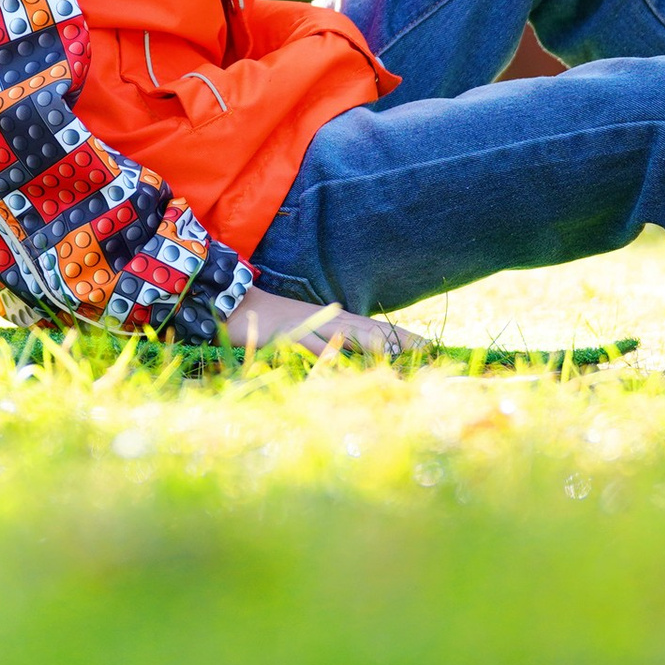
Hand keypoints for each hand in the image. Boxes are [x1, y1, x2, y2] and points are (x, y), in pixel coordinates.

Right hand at [221, 285, 424, 359]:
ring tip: (400, 352)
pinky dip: (327, 353)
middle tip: (428, 349)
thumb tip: (351, 359)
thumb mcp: (306, 334)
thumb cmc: (271, 324)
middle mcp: (327, 320)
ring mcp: (308, 325)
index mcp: (334, 320)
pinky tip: (341, 359)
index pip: (375, 327)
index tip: (429, 344)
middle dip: (398, 339)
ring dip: (373, 344)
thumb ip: (329, 344)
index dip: (401, 335)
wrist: (235, 305)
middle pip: (369, 328)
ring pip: (346, 333)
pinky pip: (310, 345)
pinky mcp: (287, 333)